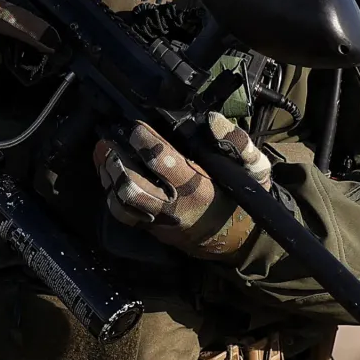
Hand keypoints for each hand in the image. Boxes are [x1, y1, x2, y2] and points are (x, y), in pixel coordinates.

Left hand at [94, 113, 272, 261]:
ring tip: (104, 153)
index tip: (135, 127)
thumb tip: (211, 119)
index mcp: (199, 190)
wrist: (241, 239)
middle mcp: (175, 209)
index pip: (163, 162)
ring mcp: (160, 222)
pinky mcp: (152, 230)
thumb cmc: (244, 199)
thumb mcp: (255, 168)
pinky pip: (123, 214)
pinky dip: (111, 193)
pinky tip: (109, 174)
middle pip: (132, 186)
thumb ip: (237, 142)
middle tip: (109, 138)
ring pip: (122, 202)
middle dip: (116, 159)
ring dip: (109, 176)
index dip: (145, 142)